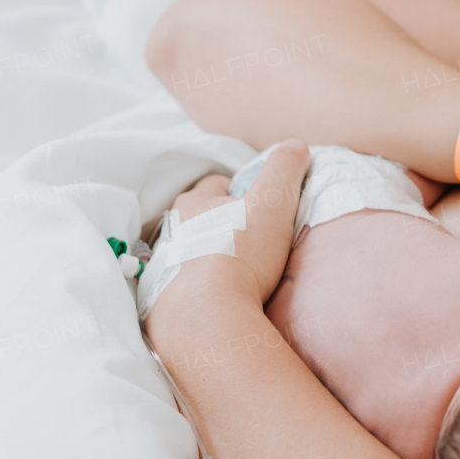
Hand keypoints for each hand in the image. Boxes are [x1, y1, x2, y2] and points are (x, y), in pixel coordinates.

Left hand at [147, 139, 309, 324]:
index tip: (257, 204)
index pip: (214, 184)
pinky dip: (199, 289)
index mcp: (195, 203)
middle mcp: (174, 231)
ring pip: (188, 252)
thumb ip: (285, 168)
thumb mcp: (274, 202)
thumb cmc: (240, 252)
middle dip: (218, 223)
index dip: (236, 190)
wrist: (206, 314)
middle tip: (247, 238)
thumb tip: (296, 145)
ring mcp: (166, 268)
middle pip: (197, 219)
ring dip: (207, 257)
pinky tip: (220, 299)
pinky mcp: (163, 301)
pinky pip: (182, 287)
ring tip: (235, 272)